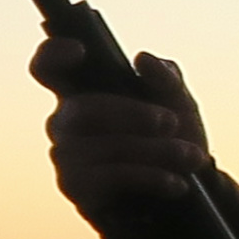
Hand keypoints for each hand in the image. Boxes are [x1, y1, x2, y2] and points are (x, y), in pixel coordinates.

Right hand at [34, 28, 221, 230]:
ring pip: (101, 147)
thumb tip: (143, 60)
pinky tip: (175, 182)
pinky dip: (148, 177)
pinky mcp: (76, 188)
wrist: (185, 187)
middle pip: (81, 110)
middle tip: (170, 122)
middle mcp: (65, 122)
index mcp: (82, 90)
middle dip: (131, 115)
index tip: (80, 50)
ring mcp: (65, 156)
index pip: (47, 68)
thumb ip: (166, 75)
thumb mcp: (179, 99)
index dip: (51, 54)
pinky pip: (108, 177)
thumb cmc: (172, 134)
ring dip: (153, 151)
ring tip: (190, 156)